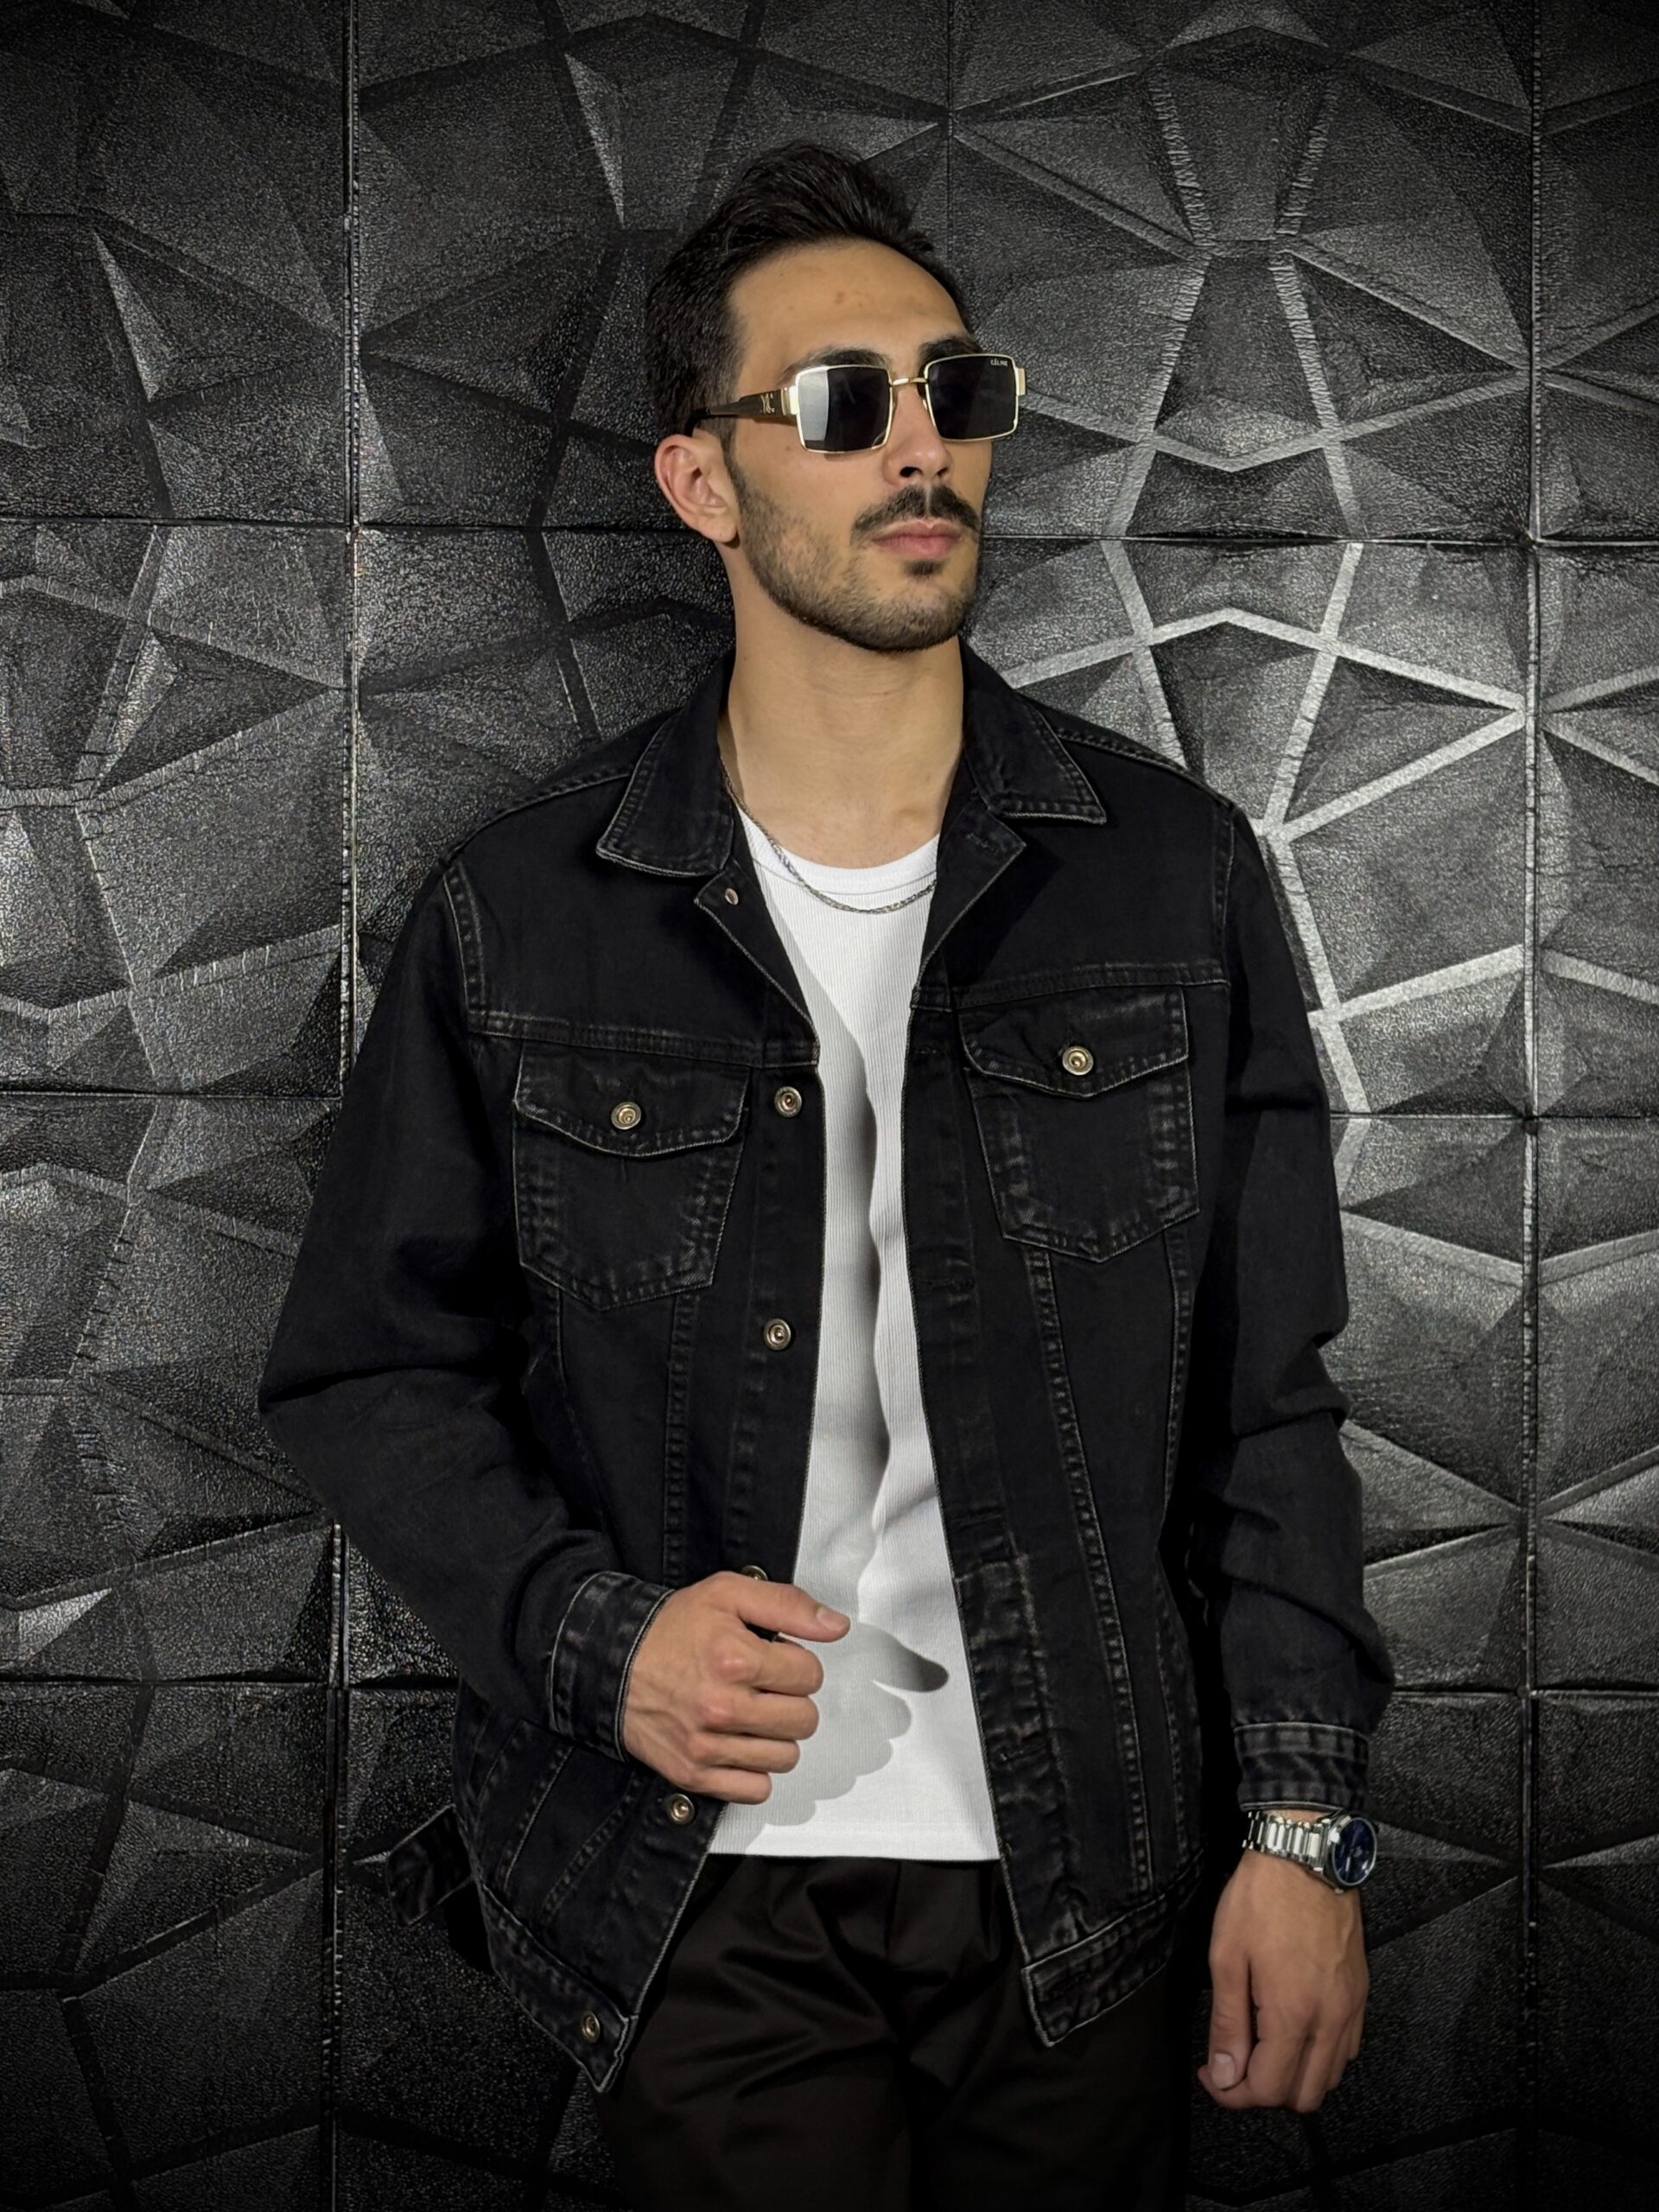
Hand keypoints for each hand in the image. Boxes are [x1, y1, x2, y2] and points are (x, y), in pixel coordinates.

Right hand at [621, 1572, 850, 1799]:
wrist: (611, 1664)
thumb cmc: (670, 1629)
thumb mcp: (728, 1594)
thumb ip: (788, 1605)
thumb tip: (835, 1626)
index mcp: (734, 1659)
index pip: (810, 1675)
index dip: (796, 1662)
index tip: (774, 1658)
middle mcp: (722, 1707)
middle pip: (804, 1719)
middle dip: (792, 1699)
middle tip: (765, 1686)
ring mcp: (708, 1746)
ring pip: (786, 1756)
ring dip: (776, 1735)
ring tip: (752, 1713)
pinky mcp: (695, 1775)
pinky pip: (756, 1789)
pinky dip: (754, 1770)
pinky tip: (740, 1743)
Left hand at [1198, 1812, 1368, 2112]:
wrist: (1305, 1853)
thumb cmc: (1261, 1898)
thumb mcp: (1227, 1956)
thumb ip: (1228, 2024)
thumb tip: (1225, 2074)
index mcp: (1293, 2013)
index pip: (1268, 2089)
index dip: (1232, 2092)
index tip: (1212, 2072)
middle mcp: (1330, 2019)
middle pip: (1304, 2097)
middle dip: (1264, 2091)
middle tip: (1234, 2064)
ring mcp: (1351, 2007)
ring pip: (1330, 2077)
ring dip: (1295, 2075)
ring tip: (1262, 2045)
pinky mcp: (1360, 1993)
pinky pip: (1347, 2048)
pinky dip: (1320, 2055)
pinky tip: (1294, 2029)